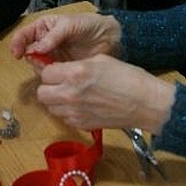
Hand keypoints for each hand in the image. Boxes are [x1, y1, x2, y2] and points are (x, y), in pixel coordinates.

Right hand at [9, 13, 121, 64]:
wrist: (109, 37)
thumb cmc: (89, 24)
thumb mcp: (70, 24)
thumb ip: (53, 35)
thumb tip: (37, 48)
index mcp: (43, 28)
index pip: (23, 35)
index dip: (17, 43)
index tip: (17, 53)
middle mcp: (45, 43)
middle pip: (28, 53)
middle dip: (32, 58)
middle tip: (41, 61)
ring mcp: (52, 57)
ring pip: (38, 65)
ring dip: (42, 68)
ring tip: (54, 66)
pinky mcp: (61, 69)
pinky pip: (50, 75)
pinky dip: (52, 76)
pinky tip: (59, 73)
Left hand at [34, 54, 174, 133]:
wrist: (144, 103)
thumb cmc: (127, 78)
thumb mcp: (100, 60)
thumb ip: (76, 65)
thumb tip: (61, 69)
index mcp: (75, 73)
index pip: (45, 72)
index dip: (51, 70)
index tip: (58, 70)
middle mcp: (70, 94)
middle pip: (41, 92)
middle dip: (49, 86)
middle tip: (61, 82)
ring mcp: (74, 112)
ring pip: (50, 107)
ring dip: (56, 100)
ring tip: (72, 94)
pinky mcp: (80, 125)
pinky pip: (63, 117)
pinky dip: (67, 111)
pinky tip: (82, 105)